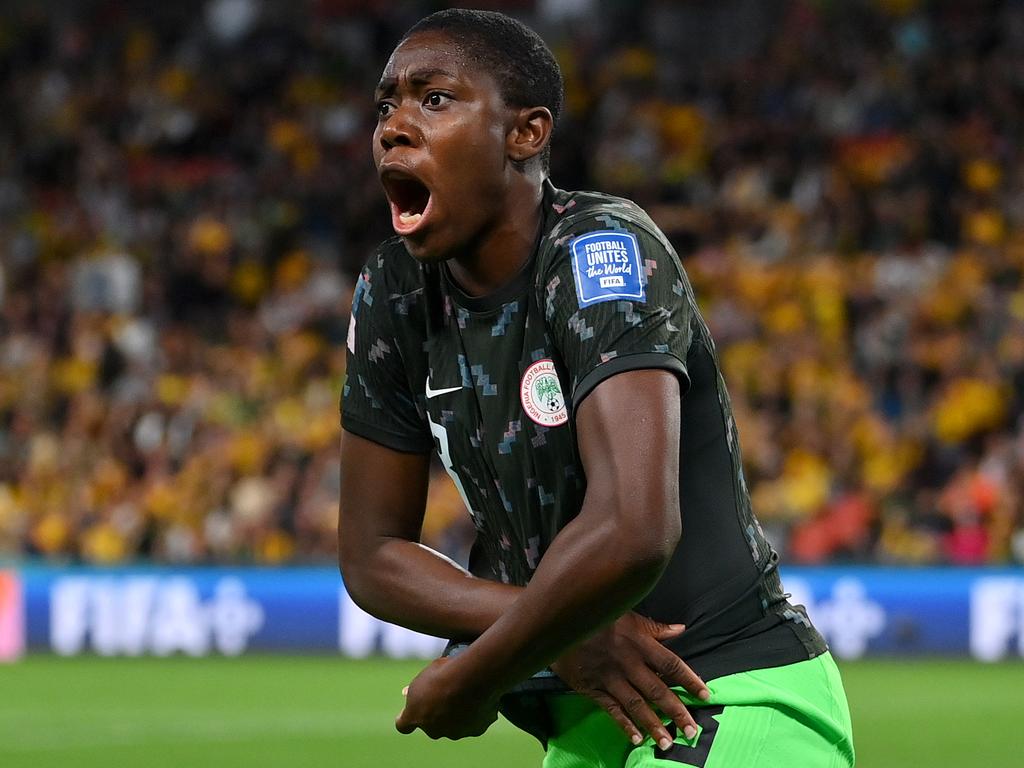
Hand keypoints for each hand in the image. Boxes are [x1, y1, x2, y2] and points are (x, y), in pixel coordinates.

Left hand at [395, 657, 499, 739]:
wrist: (471, 678)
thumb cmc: (444, 673)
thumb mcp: (424, 676)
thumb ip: (416, 688)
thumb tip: (406, 692)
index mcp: (415, 717)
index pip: (403, 726)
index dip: (408, 718)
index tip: (411, 711)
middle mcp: (433, 731)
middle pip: (432, 726)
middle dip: (437, 714)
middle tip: (445, 696)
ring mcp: (455, 732)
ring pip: (455, 725)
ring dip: (457, 714)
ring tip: (466, 692)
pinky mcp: (475, 730)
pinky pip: (474, 722)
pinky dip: (476, 713)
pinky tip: (481, 697)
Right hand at [551, 612, 709, 749]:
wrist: (558, 624)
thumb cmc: (597, 617)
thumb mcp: (627, 615)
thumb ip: (654, 627)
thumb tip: (681, 629)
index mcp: (638, 642)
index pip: (670, 664)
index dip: (689, 680)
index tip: (705, 695)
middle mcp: (627, 662)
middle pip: (657, 689)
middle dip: (676, 710)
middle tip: (692, 730)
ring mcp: (609, 677)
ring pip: (636, 704)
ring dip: (653, 724)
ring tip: (668, 742)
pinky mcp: (591, 687)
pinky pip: (610, 709)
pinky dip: (624, 724)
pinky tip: (636, 738)